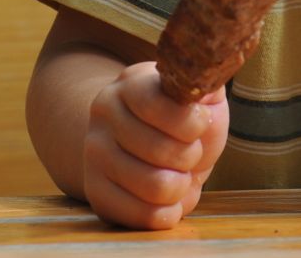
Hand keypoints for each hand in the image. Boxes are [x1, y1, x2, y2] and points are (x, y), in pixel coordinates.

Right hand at [83, 62, 228, 229]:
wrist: (137, 144)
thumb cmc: (179, 120)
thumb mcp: (198, 97)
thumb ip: (207, 90)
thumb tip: (203, 99)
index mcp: (131, 84)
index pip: (155, 104)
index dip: (190, 122)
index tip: (200, 124)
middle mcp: (103, 115)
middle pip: (160, 150)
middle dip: (190, 157)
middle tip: (190, 154)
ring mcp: (94, 154)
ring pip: (154, 186)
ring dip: (181, 187)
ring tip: (180, 176)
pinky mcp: (95, 192)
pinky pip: (141, 215)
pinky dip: (167, 212)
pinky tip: (169, 200)